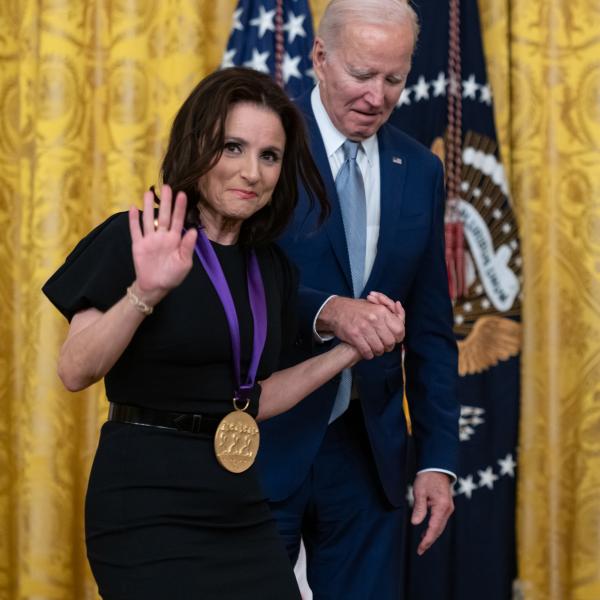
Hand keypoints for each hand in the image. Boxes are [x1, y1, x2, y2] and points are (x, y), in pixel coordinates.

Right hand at [128, 185, 197, 306]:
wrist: (155, 287)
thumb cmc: (173, 276)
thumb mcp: (184, 263)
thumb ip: (188, 247)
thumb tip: (194, 231)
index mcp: (175, 240)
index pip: (178, 220)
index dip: (180, 208)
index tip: (182, 194)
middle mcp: (162, 236)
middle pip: (164, 216)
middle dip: (165, 202)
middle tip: (166, 186)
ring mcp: (149, 239)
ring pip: (149, 219)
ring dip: (149, 207)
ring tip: (149, 192)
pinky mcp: (138, 244)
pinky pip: (135, 230)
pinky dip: (133, 220)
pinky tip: (133, 208)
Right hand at [317, 294, 404, 358]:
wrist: (336, 310)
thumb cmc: (356, 309)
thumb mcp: (374, 305)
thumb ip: (389, 312)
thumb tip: (401, 319)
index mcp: (381, 311)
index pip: (399, 329)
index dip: (398, 338)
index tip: (394, 340)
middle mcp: (374, 319)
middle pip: (390, 341)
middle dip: (388, 347)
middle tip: (383, 346)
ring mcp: (364, 328)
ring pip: (379, 348)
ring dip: (377, 352)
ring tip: (374, 349)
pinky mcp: (354, 336)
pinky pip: (367, 352)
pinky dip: (368, 354)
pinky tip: (366, 351)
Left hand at [411, 471, 453, 554]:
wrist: (437, 468)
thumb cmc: (427, 478)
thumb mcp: (419, 492)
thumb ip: (419, 508)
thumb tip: (415, 523)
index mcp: (441, 506)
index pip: (434, 528)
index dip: (427, 540)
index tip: (420, 548)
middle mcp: (447, 510)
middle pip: (438, 530)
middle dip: (429, 540)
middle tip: (420, 550)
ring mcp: (448, 508)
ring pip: (440, 526)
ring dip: (431, 535)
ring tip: (422, 543)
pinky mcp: (446, 507)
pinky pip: (440, 521)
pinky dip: (434, 528)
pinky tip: (426, 531)